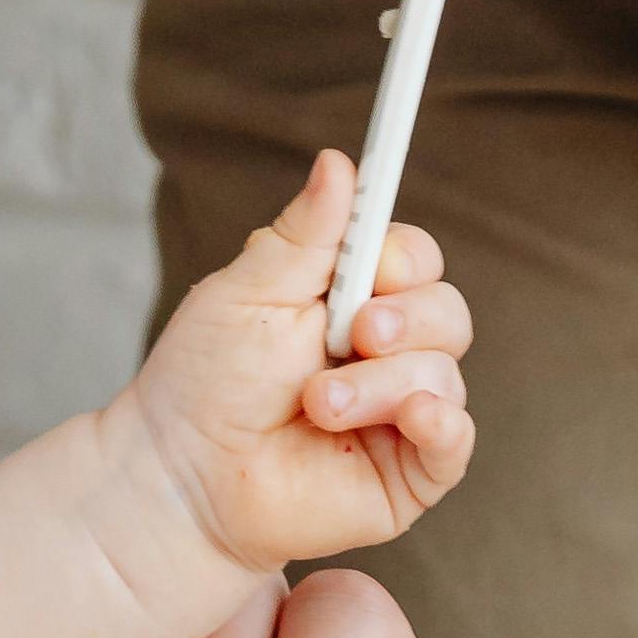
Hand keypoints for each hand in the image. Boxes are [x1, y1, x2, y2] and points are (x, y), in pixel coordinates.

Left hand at [104, 149, 473, 575]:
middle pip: (448, 311)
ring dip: (380, 383)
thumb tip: (339, 162)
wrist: (181, 476)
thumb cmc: (205, 381)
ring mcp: (401, 412)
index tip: (376, 262)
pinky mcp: (409, 472)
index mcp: (354, 298)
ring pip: (444, 373)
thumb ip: (303, 235)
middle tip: (354, 332)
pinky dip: (442, 422)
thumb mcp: (247, 293)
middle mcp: (387, 351)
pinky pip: (456, 441)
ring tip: (317, 405)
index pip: (416, 259)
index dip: (405, 256)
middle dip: (406, 317)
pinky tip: (413, 416)